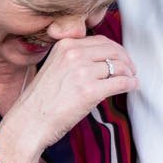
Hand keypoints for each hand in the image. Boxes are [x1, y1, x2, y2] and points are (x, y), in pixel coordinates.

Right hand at [0, 36, 138, 162]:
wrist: (29, 121)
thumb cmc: (41, 100)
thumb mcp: (54, 67)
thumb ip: (74, 58)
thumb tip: (103, 58)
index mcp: (65, 46)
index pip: (100, 40)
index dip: (116, 49)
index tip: (122, 58)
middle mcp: (74, 55)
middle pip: (113, 50)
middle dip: (126, 59)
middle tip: (131, 69)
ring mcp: (82, 72)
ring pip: (119, 66)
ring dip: (129, 73)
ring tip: (131, 79)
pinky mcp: (90, 91)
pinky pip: (120, 82)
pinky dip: (131, 84)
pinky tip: (133, 86)